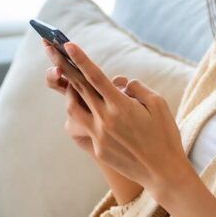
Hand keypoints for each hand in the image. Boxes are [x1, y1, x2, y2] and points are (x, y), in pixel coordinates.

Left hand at [56, 41, 191, 196]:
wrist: (163, 172)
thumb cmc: (165, 135)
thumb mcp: (159, 104)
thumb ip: (137, 89)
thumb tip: (121, 84)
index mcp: (121, 106)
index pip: (95, 77)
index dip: (80, 59)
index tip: (67, 44)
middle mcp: (106, 120)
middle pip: (78, 88)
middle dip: (63, 66)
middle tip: (50, 49)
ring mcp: (99, 136)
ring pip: (73, 109)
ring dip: (70, 92)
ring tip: (71, 81)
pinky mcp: (97, 149)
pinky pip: (83, 127)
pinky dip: (82, 115)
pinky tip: (87, 110)